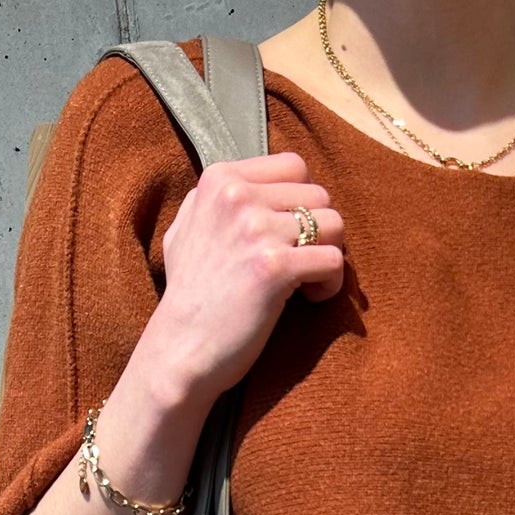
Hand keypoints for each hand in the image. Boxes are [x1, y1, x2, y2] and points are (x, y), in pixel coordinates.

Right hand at [136, 150, 347, 409]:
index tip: (288, 235)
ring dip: (328, 255)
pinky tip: (308, 300)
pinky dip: (330, 284)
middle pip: (319, 195)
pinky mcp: (275, 267)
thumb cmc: (189, 295)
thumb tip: (254, 184)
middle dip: (319, 232)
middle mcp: (237, 195)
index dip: (301, 202)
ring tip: (305, 282)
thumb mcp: (186, 228)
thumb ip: (217, 200)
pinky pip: (334, 261)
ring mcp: (255, 229)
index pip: (294, 166)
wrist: (180, 348)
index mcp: (219, 178)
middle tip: (301, 263)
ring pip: (333, 224)